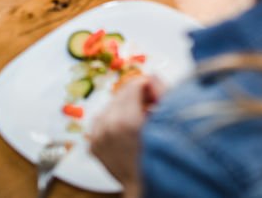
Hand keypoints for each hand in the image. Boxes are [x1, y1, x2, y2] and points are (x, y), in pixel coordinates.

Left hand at [88, 76, 164, 194]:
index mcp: (125, 120)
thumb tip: (152, 77)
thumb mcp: (168, 121)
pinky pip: (101, 120)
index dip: (148, 86)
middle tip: (150, 106)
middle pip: (121, 94)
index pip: (133, 84)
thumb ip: (161, 93)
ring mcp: (98, 137)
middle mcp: (108, 127)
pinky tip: (126, 128)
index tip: (156, 94)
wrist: (145, 185)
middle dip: (137, 96)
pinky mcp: (93, 144)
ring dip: (124, 108)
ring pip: (111, 106)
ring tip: (139, 120)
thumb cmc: (160, 158)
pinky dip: (113, 120)